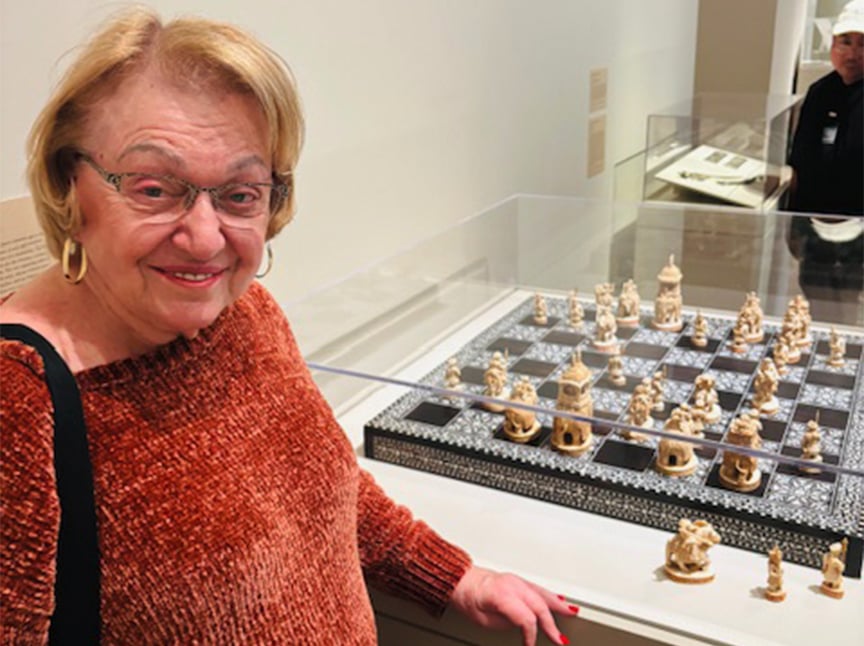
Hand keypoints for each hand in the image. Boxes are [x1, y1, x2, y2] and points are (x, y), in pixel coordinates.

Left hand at [449, 565, 577, 645]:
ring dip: (557, 605)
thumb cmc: (469, 600)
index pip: (526, 618)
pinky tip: (559, 600)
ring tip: (571, 613)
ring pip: (542, 593)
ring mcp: (516, 580)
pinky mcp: (518, 580)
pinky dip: (550, 595)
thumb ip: (509, 622)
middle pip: (538, 605)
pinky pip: (538, 587)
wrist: (462, 581)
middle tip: (559, 640)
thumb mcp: (485, 620)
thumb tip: (526, 627)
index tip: (530, 645)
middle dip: (550, 624)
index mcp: (502, 595)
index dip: (531, 635)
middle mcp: (512, 585)